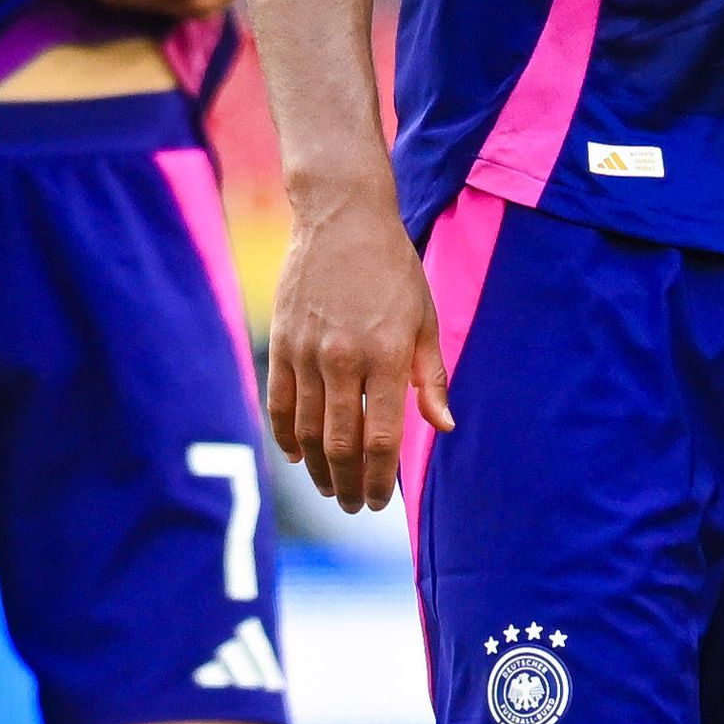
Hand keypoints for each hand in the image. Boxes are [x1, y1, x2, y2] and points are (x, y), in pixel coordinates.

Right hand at [263, 191, 444, 514]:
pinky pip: (280, 404)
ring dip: (318, 469)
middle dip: (347, 485)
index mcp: (386, 355)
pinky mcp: (282, 343)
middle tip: (353, 505)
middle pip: (340, 444)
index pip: (380, 439)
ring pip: (307, 431)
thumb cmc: (392, 270)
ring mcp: (307, 353)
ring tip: (329, 488)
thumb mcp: (425, 319)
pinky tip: (298, 456)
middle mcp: (343, 359)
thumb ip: (430, 378)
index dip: (378, 479)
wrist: (341, 218)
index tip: (378, 502)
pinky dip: (287, 437)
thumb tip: (442, 427)